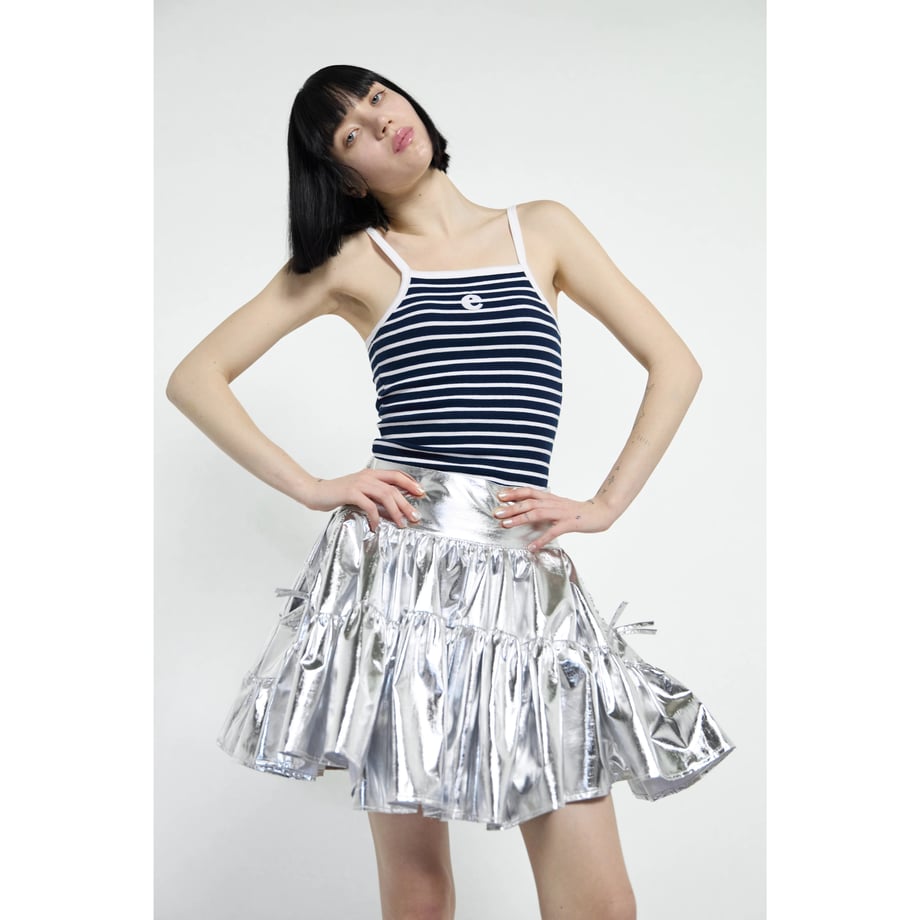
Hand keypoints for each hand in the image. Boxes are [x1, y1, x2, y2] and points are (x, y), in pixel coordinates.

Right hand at [304, 469, 425, 530]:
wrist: (316, 492)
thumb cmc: (338, 493)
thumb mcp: (360, 491)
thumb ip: (375, 495)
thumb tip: (393, 508)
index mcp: (371, 474)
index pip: (396, 475)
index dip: (410, 483)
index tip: (420, 493)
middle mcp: (367, 476)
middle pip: (394, 488)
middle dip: (407, 503)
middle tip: (414, 516)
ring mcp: (359, 484)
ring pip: (385, 495)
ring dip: (396, 511)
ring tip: (401, 523)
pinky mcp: (351, 493)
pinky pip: (369, 505)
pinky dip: (376, 517)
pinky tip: (376, 526)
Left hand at [492, 486, 614, 551]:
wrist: (600, 511)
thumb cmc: (577, 511)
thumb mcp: (558, 505)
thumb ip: (544, 506)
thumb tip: (526, 510)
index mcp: (550, 498)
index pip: (529, 492)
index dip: (514, 492)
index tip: (499, 496)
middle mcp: (553, 503)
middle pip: (529, 502)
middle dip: (511, 507)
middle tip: (496, 513)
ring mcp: (561, 513)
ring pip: (537, 513)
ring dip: (520, 519)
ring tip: (506, 524)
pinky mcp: (570, 523)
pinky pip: (553, 531)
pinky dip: (541, 539)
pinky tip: (532, 546)